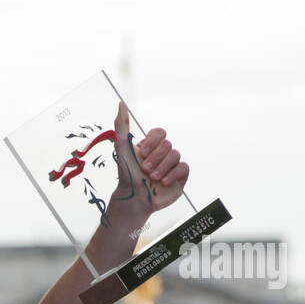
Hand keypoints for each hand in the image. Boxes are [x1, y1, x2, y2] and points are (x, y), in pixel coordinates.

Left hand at [111, 100, 187, 214]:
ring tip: (151, 178)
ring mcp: (171, 165)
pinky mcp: (179, 176)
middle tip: (144, 169)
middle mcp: (162, 154)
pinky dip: (172, 174)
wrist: (133, 198)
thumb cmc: (127, 175)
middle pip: (167, 144)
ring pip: (175, 155)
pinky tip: (163, 182)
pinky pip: (184, 167)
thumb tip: (121, 104)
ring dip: (161, 167)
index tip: (142, 152)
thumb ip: (121, 126)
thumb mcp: (122, 148)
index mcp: (150, 146)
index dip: (153, 141)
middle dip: (154, 158)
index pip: (160, 132)